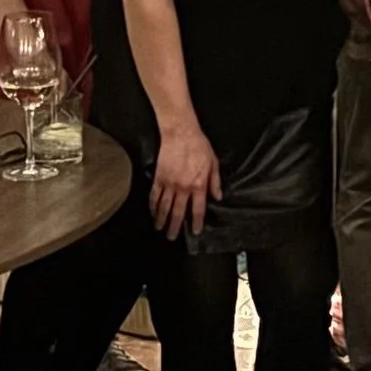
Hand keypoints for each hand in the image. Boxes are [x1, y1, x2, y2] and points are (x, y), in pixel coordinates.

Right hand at [149, 121, 222, 239]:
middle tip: (172, 237)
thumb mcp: (213, 163)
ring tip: (160, 229)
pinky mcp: (159, 178)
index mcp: (199, 185)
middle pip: (178, 213)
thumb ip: (215, 182)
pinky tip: (152, 212)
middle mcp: (183, 188)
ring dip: (161, 220)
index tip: (195, 231)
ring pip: (164, 207)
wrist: (181, 133)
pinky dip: (152, 206)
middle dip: (175, 227)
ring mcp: (169, 184)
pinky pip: (154, 196)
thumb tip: (218, 197)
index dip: (197, 222)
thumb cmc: (199, 146)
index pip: (198, 209)